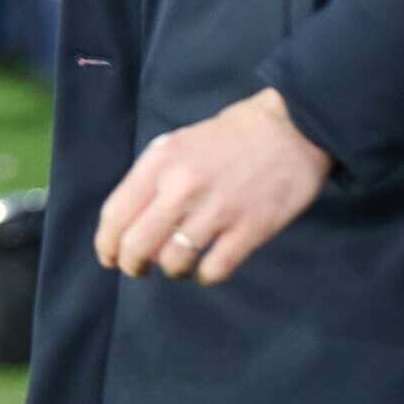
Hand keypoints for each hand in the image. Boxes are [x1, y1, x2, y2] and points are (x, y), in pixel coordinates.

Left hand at [95, 87, 331, 286]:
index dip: (107, 245)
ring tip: (182, 266)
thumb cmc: (236, 135)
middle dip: (132, 266)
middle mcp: (184, 184)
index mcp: (163, 159)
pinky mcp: (250, 228)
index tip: (111, 257)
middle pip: (136, 246)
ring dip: (173, 272)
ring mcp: (217, 209)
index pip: (116, 214)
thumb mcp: (182, 141)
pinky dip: (205, 277)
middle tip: (140, 270)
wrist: (296, 127)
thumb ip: (155, 177)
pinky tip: (209, 268)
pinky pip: (213, 271)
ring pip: (173, 264)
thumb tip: (131, 223)